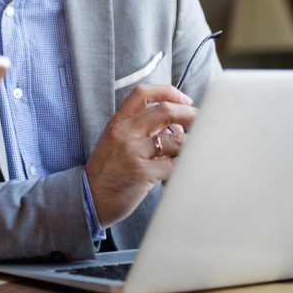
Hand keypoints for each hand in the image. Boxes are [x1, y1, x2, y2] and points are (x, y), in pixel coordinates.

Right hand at [85, 84, 196, 226]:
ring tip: (196, 150)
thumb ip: (143, 130)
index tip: (185, 100)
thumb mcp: (117, 143)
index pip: (143, 93)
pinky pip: (174, 165)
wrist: (89, 200)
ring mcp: (133, 152)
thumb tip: (176, 126)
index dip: (168, 92)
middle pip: (165, 111)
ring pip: (176, 140)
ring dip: (191, 144)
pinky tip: (186, 169)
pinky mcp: (142, 173)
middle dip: (190, 114)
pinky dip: (185, 165)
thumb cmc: (107, 172)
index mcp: (118, 123)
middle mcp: (124, 133)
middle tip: (203, 121)